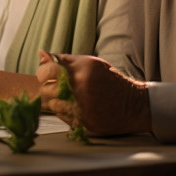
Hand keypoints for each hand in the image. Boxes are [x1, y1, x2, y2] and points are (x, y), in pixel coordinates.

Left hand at [36, 51, 151, 136]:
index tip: (46, 74)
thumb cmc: (110, 81)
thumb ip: (64, 59)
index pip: (47, 70)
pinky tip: (78, 107)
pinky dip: (65, 111)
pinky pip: (61, 116)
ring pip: (52, 104)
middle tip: (57, 87)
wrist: (134, 105)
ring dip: (57, 100)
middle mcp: (81, 87)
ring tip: (70, 98)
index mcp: (82, 68)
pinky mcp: (83, 122)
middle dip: (48, 87)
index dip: (43, 72)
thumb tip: (41, 53)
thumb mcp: (90, 63)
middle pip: (45, 88)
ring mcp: (81, 106)